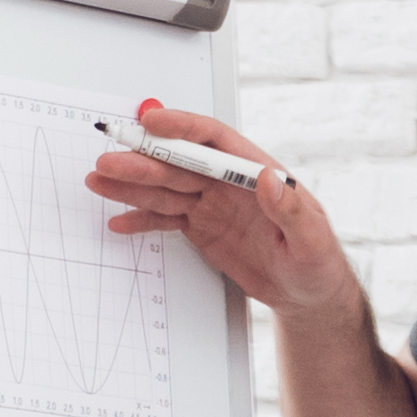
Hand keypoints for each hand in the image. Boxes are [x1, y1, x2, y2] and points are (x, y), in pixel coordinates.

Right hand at [81, 101, 367, 339]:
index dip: (181, 128)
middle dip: (142, 161)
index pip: (213, 140)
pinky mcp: (202, 227)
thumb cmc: (318, 262)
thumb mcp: (312, 239)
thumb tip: (268, 177)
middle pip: (179, 164)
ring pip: (165, 188)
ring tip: (99, 180)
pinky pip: (166, 217)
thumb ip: (290, 208)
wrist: (309, 294)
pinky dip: (141, 219)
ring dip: (132, 185)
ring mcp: (212, 204)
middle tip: (108, 161)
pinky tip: (119, 220)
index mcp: (256, 172)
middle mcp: (229, 183)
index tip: (151, 123)